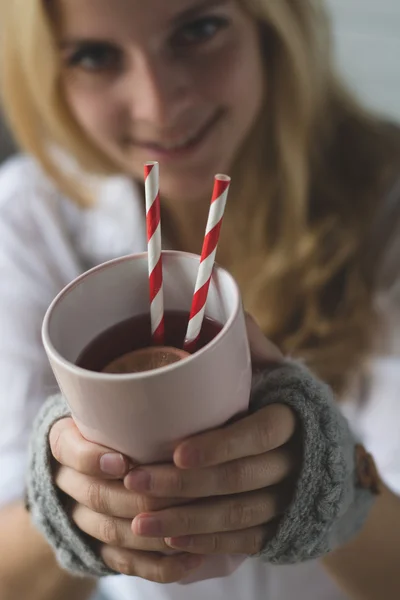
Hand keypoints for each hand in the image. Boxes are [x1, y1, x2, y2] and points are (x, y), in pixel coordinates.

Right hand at [49, 419, 203, 582]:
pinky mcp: (99, 547)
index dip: (93, 459)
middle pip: (97, 495)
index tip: (123, 462)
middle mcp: (68, 480)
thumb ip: (132, 404)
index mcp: (66, 441)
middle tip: (178, 495)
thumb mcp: (114, 408)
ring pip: (110, 532)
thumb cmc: (117, 425)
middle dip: (139, 498)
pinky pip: (123, 562)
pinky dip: (157, 566)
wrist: (93, 464)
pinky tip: (188, 559)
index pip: (68, 449)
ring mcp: (80, 517)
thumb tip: (180, 390)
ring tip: (190, 526)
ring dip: (152, 532)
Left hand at [123, 316, 299, 556]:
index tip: (177, 451)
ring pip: (238, 517)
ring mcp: (286, 499)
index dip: (220, 446)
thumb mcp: (269, 369)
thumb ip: (249, 341)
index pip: (260, 434)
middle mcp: (292, 462)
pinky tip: (170, 541)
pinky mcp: (277, 527)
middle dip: (184, 485)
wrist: (310, 451)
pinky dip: (206, 544)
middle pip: (240, 480)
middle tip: (134, 481)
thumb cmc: (274, 400)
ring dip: (185, 522)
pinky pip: (244, 542)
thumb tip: (229, 314)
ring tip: (139, 521)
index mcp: (290, 419)